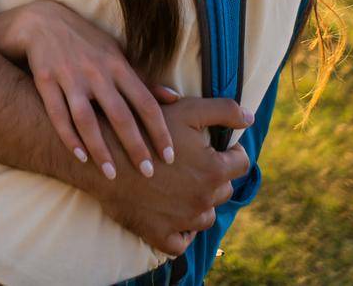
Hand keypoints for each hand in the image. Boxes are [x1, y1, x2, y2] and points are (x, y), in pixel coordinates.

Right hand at [0, 1, 175, 179]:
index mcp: (117, 65)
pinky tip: (80, 157)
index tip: (169, 156)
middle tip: (147, 173)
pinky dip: (69, 137)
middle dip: (135, 146)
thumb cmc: (85, 42)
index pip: (145, 102)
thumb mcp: (116, 54)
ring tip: (112, 174)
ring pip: (87, 120)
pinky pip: (57, 115)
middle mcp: (96, 72)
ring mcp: (69, 77)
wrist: (41, 21)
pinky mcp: (45, 81)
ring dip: (101, 149)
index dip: (159, 130)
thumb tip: (175, 98)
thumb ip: (142, 79)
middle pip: (120, 115)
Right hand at [98, 96, 254, 256]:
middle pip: (224, 190)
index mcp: (213, 170)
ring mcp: (184, 220)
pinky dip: (182, 233)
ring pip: (206, 216)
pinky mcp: (161, 235)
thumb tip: (250, 118)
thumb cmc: (144, 130)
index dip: (232, 152)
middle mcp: (204, 199)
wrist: (103, 157)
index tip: (219, 148)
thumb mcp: (186, 110)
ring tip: (183, 189)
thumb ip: (223, 110)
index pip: (241, 163)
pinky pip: (182, 242)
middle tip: (194, 165)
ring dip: (200, 204)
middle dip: (214, 177)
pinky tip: (175, 216)